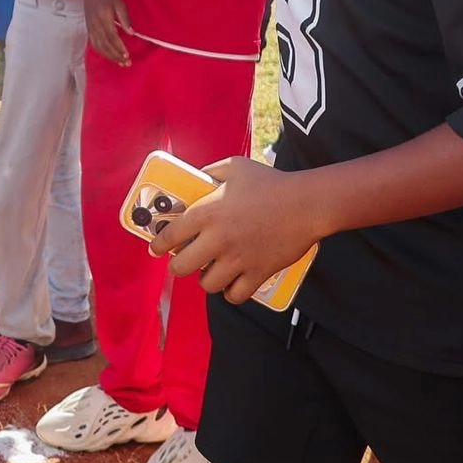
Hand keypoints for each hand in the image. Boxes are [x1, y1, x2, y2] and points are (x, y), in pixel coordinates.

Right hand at [84, 0, 133, 66]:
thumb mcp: (120, 3)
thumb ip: (125, 18)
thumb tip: (131, 33)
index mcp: (103, 17)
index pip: (111, 37)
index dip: (119, 48)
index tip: (127, 56)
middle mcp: (95, 25)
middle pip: (105, 44)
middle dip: (116, 56)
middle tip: (126, 63)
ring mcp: (90, 28)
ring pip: (99, 46)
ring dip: (109, 56)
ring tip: (120, 62)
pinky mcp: (88, 29)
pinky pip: (94, 44)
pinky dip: (101, 52)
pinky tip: (109, 56)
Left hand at [151, 157, 319, 304]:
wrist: (306, 204)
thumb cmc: (271, 183)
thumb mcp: (236, 166)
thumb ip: (212, 172)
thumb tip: (198, 179)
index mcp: (209, 212)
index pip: (171, 234)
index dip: (159, 244)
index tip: (156, 248)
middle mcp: (218, 239)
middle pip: (182, 267)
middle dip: (179, 266)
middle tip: (185, 261)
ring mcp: (237, 259)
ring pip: (207, 285)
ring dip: (207, 279)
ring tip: (212, 270)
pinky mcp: (257, 273)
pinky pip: (234, 296)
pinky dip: (231, 292)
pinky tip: (233, 282)